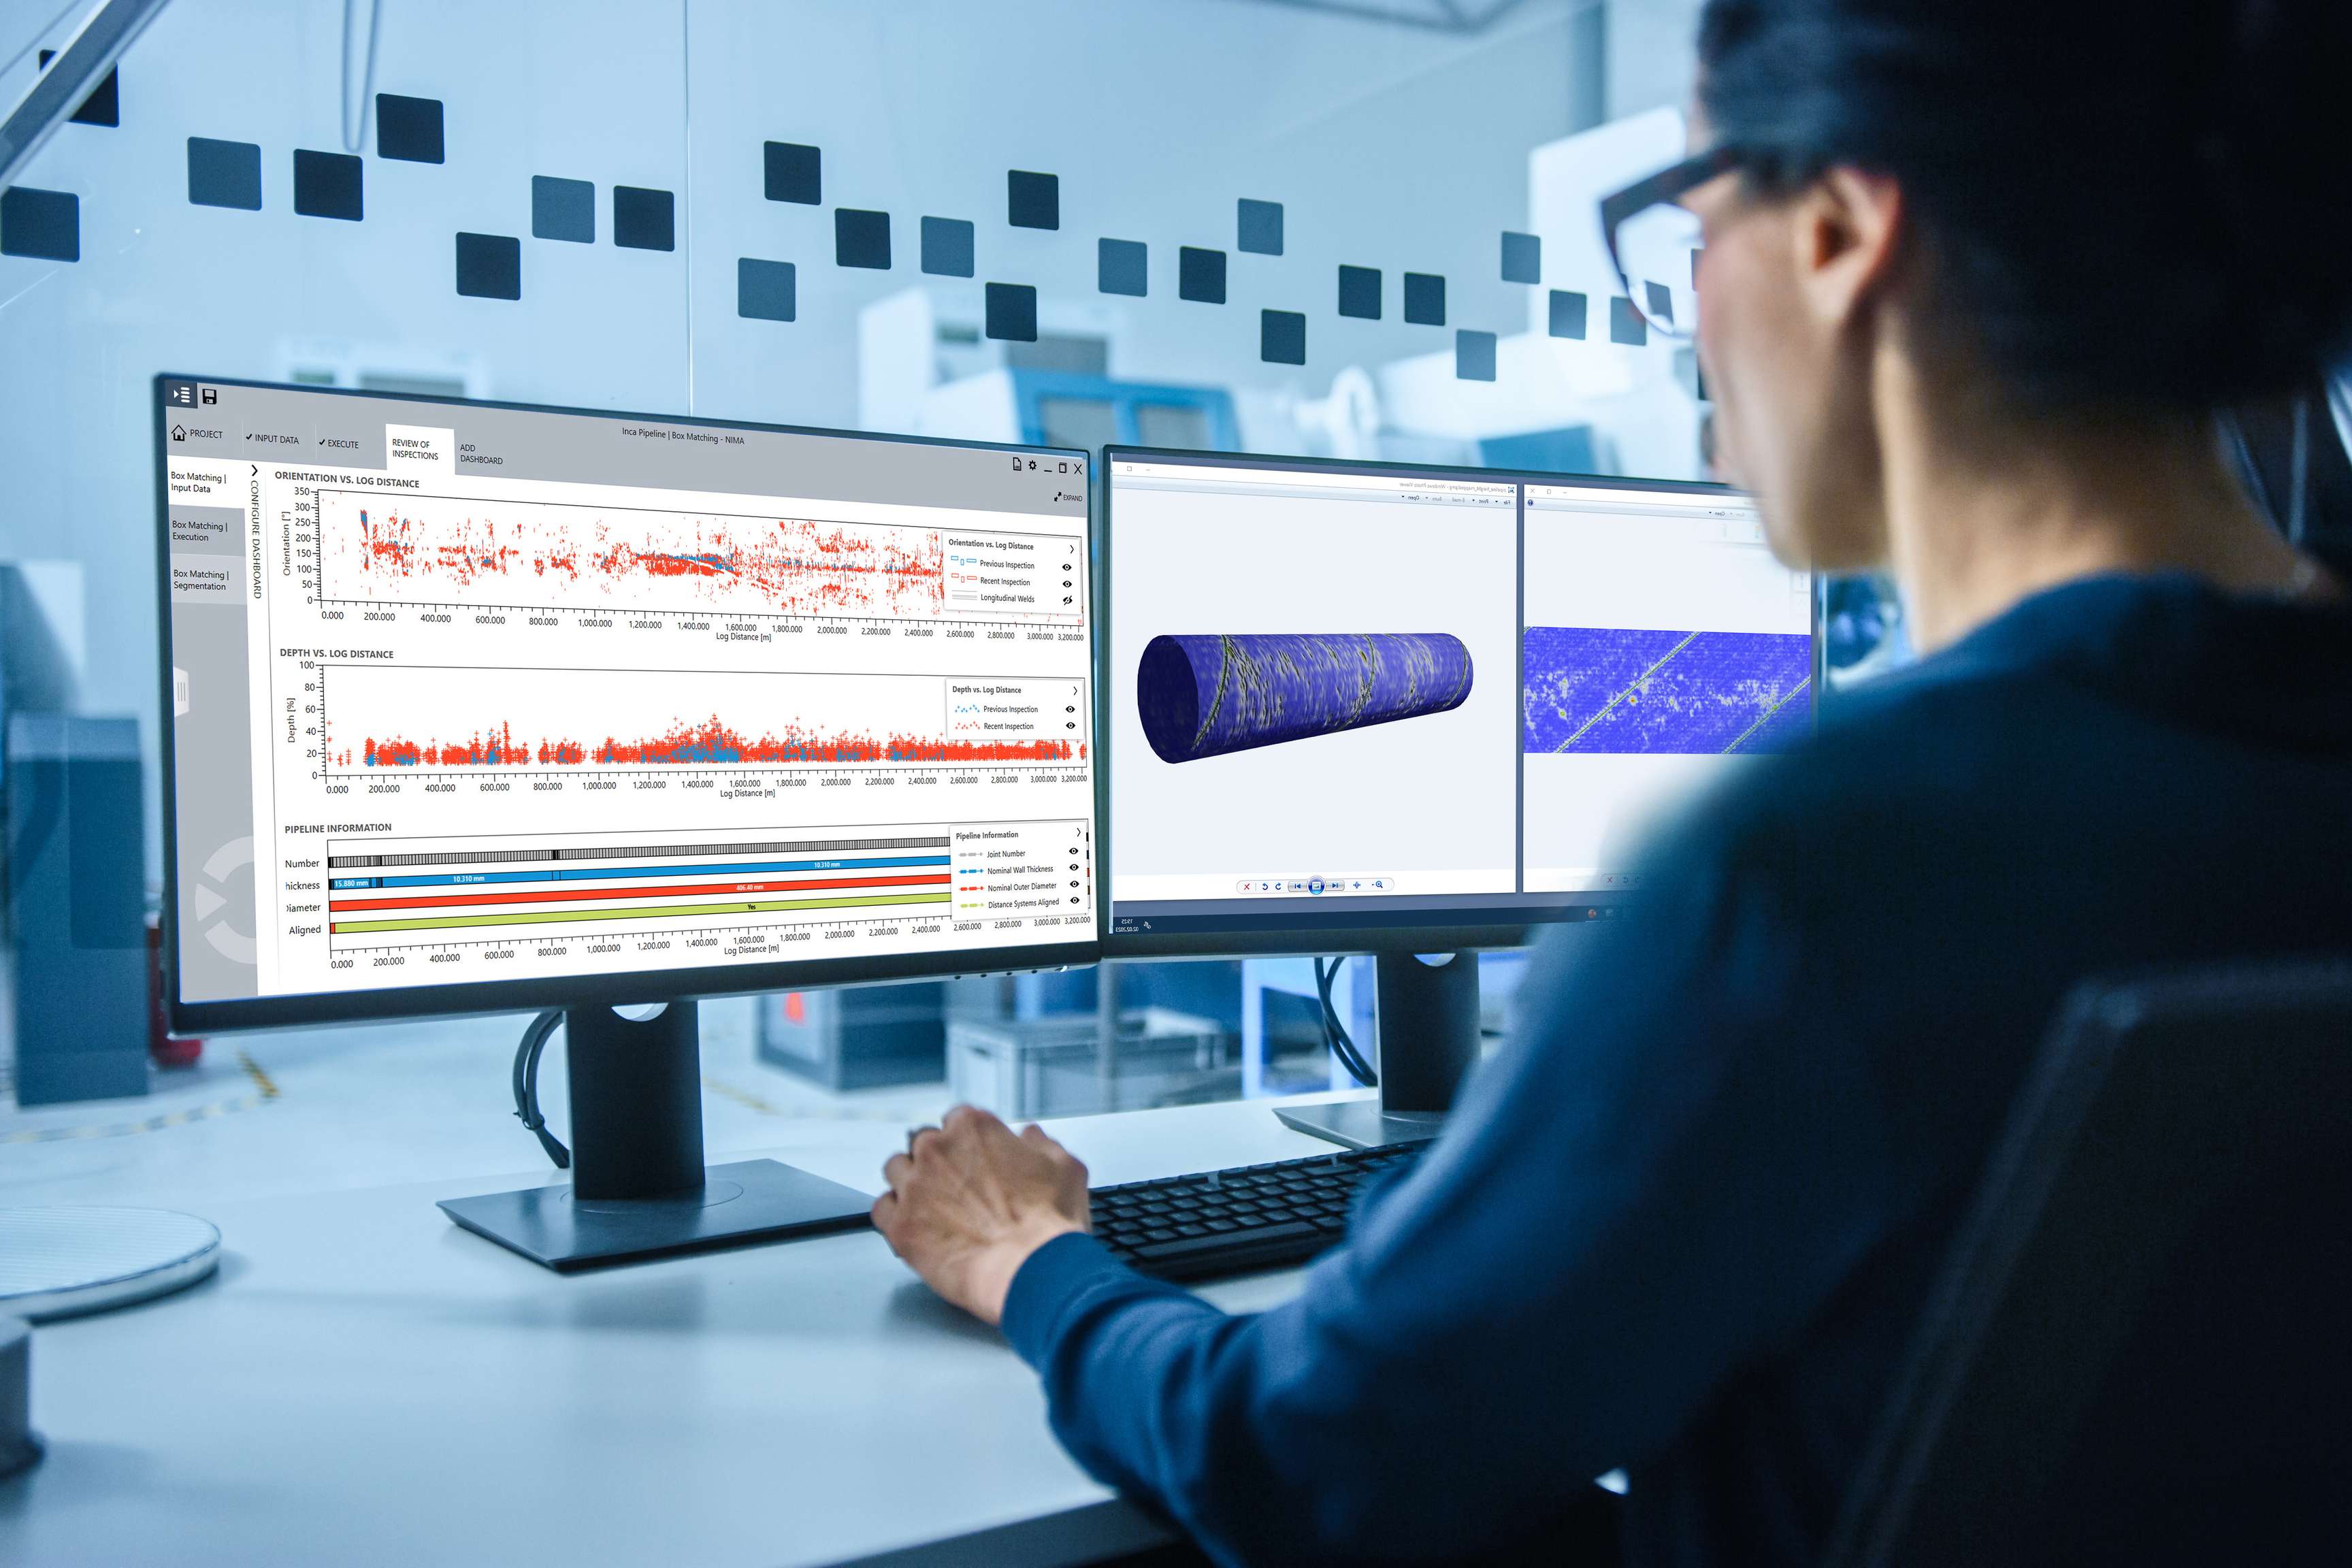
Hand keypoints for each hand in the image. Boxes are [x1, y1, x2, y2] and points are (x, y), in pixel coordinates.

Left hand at [873, 1105, 1089, 1325]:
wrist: (1033, 1272)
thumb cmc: (1049, 1225)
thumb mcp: (1065, 1168)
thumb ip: (1041, 1144)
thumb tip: (1031, 1137)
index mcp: (973, 1128)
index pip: (956, 1120)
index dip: (967, 1143)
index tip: (974, 1160)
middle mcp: (937, 1150)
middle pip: (923, 1143)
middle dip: (938, 1162)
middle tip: (957, 1188)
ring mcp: (914, 1187)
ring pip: (896, 1170)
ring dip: (910, 1183)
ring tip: (931, 1205)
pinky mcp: (900, 1227)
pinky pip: (881, 1209)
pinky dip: (893, 1215)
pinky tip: (912, 1225)